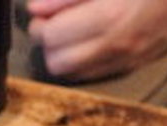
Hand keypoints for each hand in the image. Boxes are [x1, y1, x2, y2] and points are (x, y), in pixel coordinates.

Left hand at [25, 0, 166, 81]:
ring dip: (59, 54)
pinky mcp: (129, 68)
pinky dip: (76, 61)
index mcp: (112, 15)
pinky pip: (87, 76)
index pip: (53, 36)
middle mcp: (117, 45)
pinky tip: (81, 41)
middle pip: (56, 61)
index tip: (40, 9)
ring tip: (65, 32)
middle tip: (49, 22)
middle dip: (46, 42)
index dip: (40, 22)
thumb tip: (36, 8)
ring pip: (69, 73)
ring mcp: (124, 61)